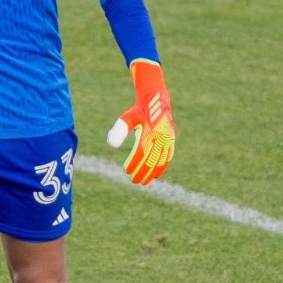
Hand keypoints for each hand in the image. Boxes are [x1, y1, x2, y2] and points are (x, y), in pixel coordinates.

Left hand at [106, 58, 174, 184]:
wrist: (156, 100)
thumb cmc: (137, 111)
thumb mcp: (126, 119)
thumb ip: (118, 131)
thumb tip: (110, 146)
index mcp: (148, 130)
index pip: (140, 152)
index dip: (133, 163)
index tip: (125, 171)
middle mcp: (159, 135)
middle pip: (150, 159)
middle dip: (142, 172)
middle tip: (133, 181)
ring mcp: (167, 138)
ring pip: (160, 160)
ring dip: (152, 173)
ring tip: (144, 182)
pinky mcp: (171, 139)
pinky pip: (168, 156)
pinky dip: (163, 167)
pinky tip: (156, 176)